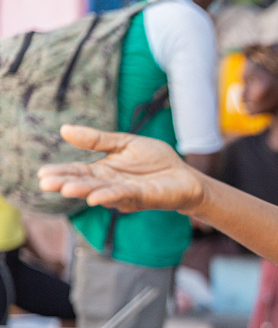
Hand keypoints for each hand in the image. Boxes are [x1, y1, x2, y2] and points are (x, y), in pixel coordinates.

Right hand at [37, 125, 205, 214]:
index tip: (42, 174)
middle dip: (66, 183)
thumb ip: (97, 140)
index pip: (78, 172)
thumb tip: (64, 129)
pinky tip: (95, 198)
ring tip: (66, 188)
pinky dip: (109, 196)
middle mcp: (111, 184)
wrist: (184, 174)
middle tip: (46, 183)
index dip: (61, 173)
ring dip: (84, 191)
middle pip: (85, 184)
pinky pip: (124, 196)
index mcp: (104, 170)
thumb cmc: (156, 160)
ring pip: (101, 192)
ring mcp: (126, 193)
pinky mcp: (143, 197)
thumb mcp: (124, 143)